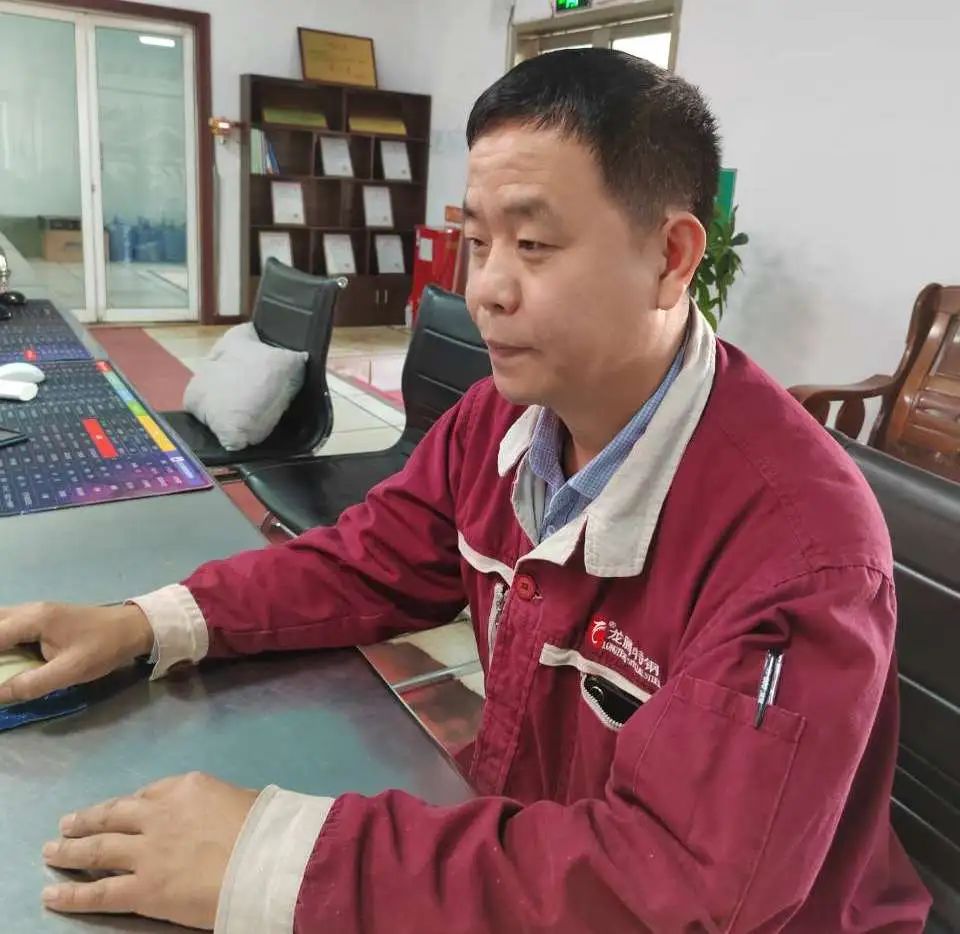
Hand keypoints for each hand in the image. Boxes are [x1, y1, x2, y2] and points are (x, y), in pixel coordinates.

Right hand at [0, 602, 153, 704]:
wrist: (133, 627)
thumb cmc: (103, 647)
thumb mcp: (70, 671)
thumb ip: (32, 684)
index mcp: (33, 620)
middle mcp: (29, 610)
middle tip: (0, 669)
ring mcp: (36, 611)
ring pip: (1, 620)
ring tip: (2, 665)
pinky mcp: (43, 617)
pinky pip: (11, 624)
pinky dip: (3, 637)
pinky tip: (6, 654)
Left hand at [42, 772, 258, 929]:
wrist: (266, 858)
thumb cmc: (266, 828)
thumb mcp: (240, 799)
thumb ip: (215, 804)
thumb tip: (213, 814)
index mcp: (186, 787)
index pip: (146, 794)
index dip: (126, 805)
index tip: (116, 810)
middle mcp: (159, 814)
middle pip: (112, 816)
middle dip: (87, 820)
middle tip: (66, 824)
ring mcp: (147, 852)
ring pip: (97, 849)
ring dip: (70, 850)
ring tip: (51, 851)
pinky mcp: (142, 889)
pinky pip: (99, 893)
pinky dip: (72, 896)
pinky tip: (52, 896)